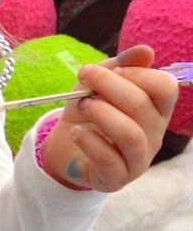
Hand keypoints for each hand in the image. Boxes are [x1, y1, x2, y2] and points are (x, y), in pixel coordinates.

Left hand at [40, 45, 177, 192]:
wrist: (64, 146)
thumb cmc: (87, 112)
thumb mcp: (97, 85)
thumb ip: (118, 67)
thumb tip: (145, 51)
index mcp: (156, 109)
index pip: (166, 87)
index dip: (137, 74)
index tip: (108, 69)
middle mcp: (154, 134)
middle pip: (142, 106)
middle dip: (109, 86)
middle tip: (84, 78)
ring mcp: (138, 159)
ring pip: (130, 135)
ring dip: (101, 113)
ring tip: (81, 104)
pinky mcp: (116, 179)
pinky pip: (109, 161)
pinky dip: (89, 142)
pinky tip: (76, 132)